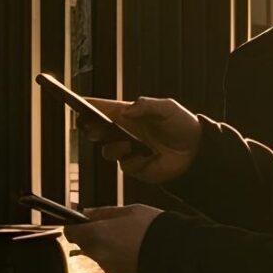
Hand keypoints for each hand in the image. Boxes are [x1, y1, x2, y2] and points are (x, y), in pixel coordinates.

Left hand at [64, 204, 160, 272]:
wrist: (177, 256)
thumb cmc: (155, 230)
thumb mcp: (132, 211)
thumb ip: (105, 212)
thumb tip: (87, 212)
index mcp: (97, 235)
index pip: (72, 232)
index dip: (76, 226)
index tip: (84, 222)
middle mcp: (99, 255)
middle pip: (87, 245)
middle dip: (98, 237)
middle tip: (118, 229)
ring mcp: (110, 270)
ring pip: (103, 257)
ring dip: (113, 250)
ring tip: (135, 242)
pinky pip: (117, 268)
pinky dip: (124, 262)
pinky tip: (140, 255)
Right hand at [78, 96, 201, 184]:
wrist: (196, 150)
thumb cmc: (181, 124)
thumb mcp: (168, 108)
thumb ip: (147, 105)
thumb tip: (127, 110)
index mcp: (128, 114)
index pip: (102, 109)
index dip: (87, 107)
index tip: (77, 105)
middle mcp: (123, 131)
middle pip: (96, 130)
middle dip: (92, 129)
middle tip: (95, 128)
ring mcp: (127, 150)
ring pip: (107, 151)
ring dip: (116, 147)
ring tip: (131, 144)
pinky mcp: (134, 166)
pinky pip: (125, 166)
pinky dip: (136, 160)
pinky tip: (149, 156)